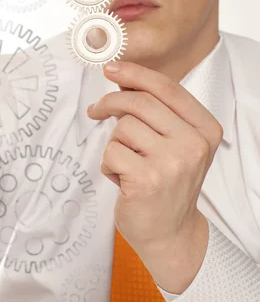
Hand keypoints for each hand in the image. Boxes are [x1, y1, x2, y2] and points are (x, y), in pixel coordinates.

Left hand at [87, 61, 222, 255]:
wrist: (170, 232)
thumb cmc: (167, 183)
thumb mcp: (176, 143)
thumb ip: (157, 112)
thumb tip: (122, 79)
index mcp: (205, 129)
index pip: (167, 88)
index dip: (135, 74)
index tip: (111, 69)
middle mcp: (193, 144)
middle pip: (140, 102)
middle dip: (110, 102)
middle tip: (96, 110)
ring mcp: (172, 163)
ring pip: (122, 127)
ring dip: (115, 144)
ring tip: (127, 164)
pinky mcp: (147, 180)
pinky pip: (111, 152)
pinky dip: (109, 165)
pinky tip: (123, 180)